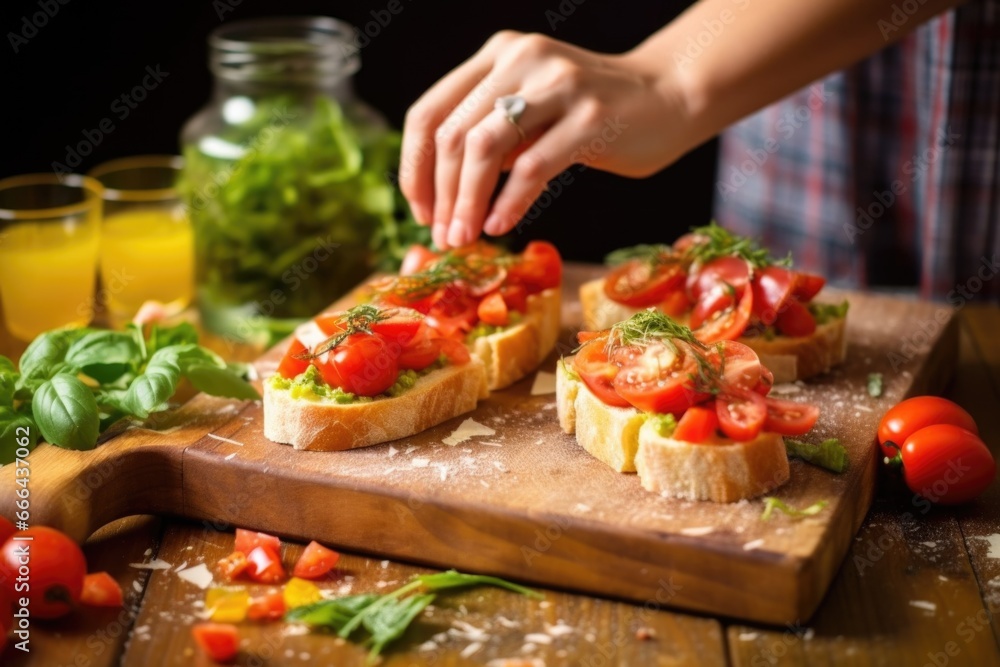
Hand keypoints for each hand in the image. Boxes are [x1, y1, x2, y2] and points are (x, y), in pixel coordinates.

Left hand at [399, 31, 689, 248]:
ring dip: (467, 202)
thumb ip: (490, 135)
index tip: (422, 213)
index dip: (415, 170)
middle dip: (441, 195)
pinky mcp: (590, 117)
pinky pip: (533, 166)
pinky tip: (502, 226)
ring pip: (485, 147)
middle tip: (445, 237)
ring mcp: (557, 85)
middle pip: (453, 135)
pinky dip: (510, 202)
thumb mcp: (531, 112)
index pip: (429, 113)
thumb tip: (441, 198)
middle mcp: (521, 59)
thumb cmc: (592, 115)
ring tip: (466, 236)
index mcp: (497, 56)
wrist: (669, 97)